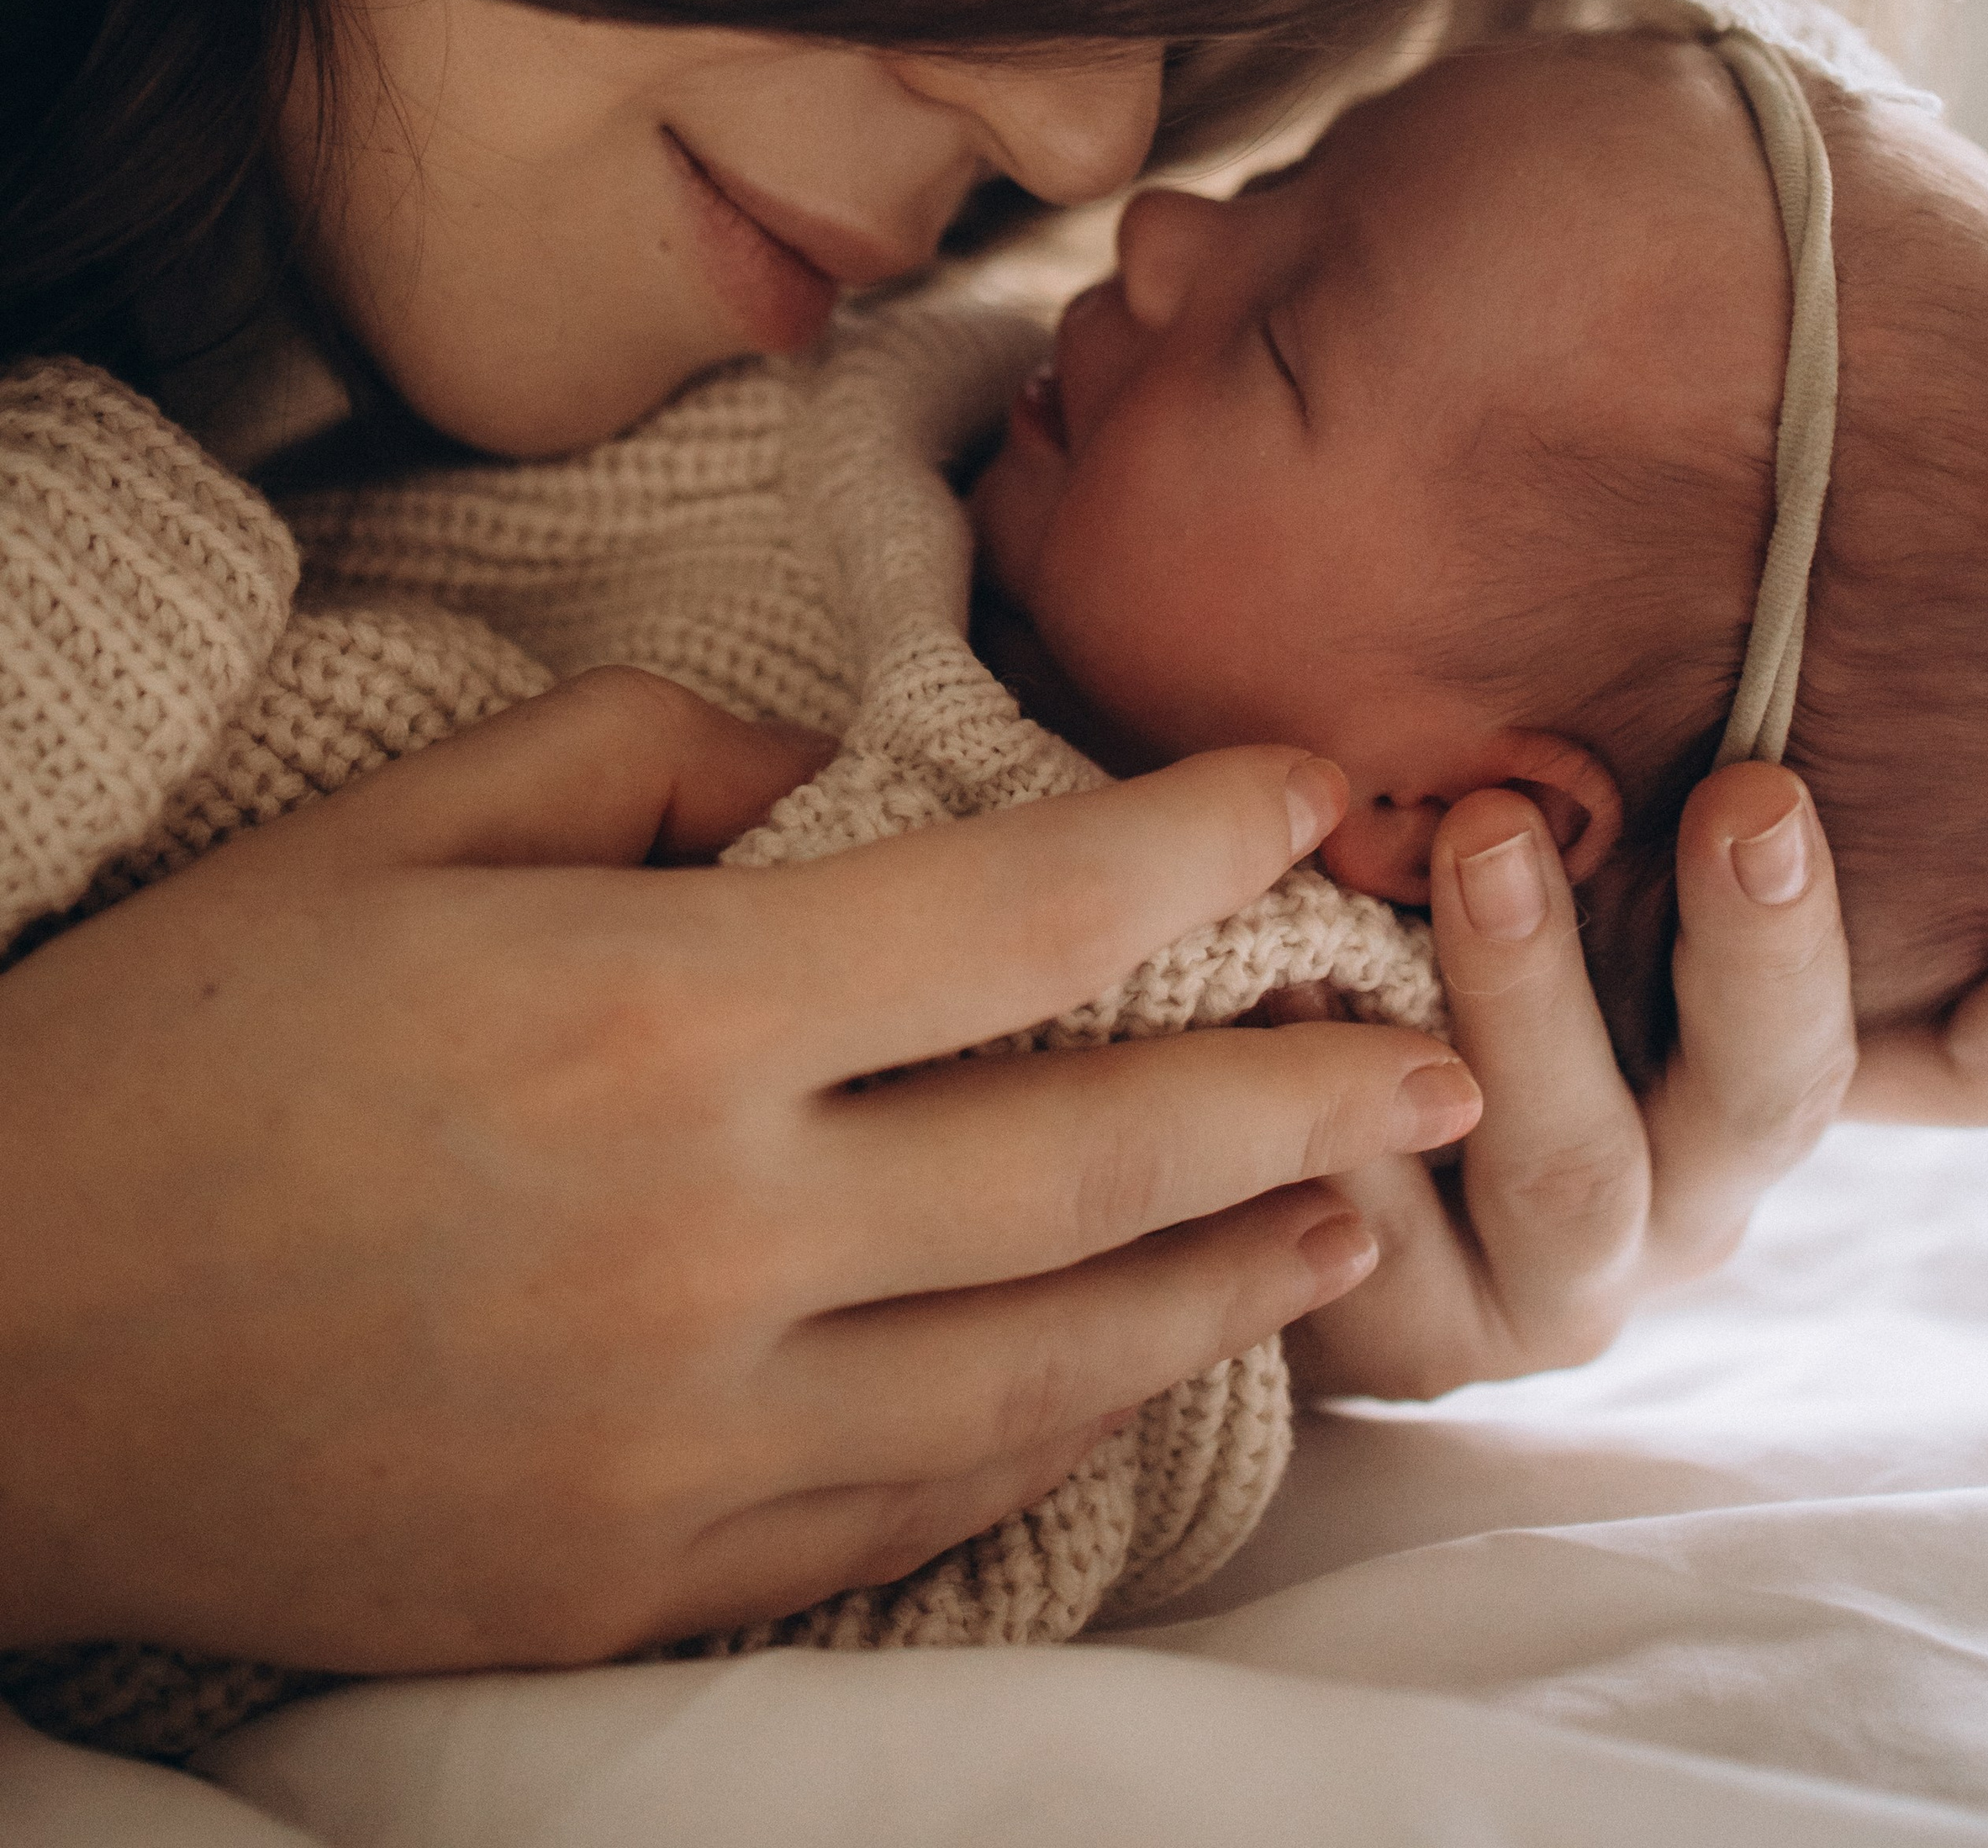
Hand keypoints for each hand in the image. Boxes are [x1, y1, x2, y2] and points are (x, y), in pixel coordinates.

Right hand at [0, 677, 1473, 1666]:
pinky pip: (904, 1507)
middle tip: (1445, 1048)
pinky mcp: (627, 1581)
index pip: (1019, 912)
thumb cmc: (178, 1045)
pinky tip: (1129, 1377)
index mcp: (654, 1013)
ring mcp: (678, 1440)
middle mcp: (705, 1237)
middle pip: (1089, 1156)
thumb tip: (840, 791)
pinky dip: (1044, 1431)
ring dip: (1226, 1285)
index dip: (1196, 835)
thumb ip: (655, 770)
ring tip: (1351, 1227)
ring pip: (1040, 1360)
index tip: (1318, 791)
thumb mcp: (404, 825)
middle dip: (1302, 1091)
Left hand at [1289, 761, 1987, 1401]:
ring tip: (1483, 837)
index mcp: (1770, 1073)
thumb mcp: (1579, 835)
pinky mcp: (1418, 1332)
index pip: (1971, 1060)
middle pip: (1777, 1089)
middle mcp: (1703, 1183)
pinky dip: (1349, 1104)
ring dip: (1538, 994)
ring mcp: (1569, 1274)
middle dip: (1770, 942)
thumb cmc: (1451, 918)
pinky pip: (1392, 1236)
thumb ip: (1662, 746)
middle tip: (1753, 796)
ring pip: (1581, 1162)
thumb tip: (1835, 452)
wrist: (1284, 1135)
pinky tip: (1288, 982)